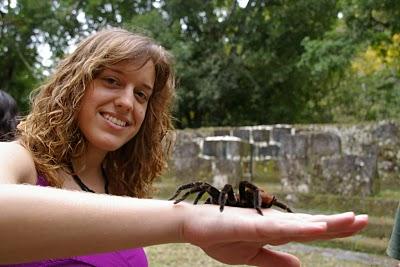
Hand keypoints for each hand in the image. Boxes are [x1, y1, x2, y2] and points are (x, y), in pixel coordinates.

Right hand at [180, 204, 367, 266]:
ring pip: (298, 224)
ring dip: (325, 223)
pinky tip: (315, 228)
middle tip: (365, 219)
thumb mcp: (252, 257)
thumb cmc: (220, 237)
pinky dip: (297, 229)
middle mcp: (273, 223)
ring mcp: (262, 224)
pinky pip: (277, 229)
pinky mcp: (249, 226)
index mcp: (275, 231)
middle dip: (338, 223)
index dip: (333, 228)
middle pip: (310, 224)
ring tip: (351, 220)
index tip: (356, 224)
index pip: (309, 229)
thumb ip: (275, 260)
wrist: (194, 227)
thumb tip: (300, 266)